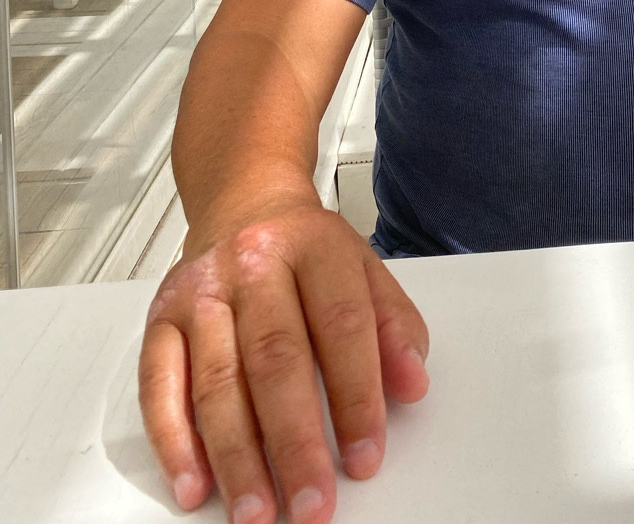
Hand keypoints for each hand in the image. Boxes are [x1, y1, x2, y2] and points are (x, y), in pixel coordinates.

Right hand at [139, 202, 428, 523]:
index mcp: (315, 247)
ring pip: (217, 381)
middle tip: (311, 503)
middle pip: (275, 360)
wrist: (244, 202)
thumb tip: (412, 383)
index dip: (357, 396)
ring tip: (256, 511)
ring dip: (236, 457)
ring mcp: (202, 291)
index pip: (342, 326)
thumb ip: (394, 326)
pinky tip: (195, 483)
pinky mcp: (160, 318)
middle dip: (294, 443)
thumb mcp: (364, 269)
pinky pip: (159, 384)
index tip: (365, 456)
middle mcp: (254, 264)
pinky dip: (174, 441)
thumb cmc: (307, 251)